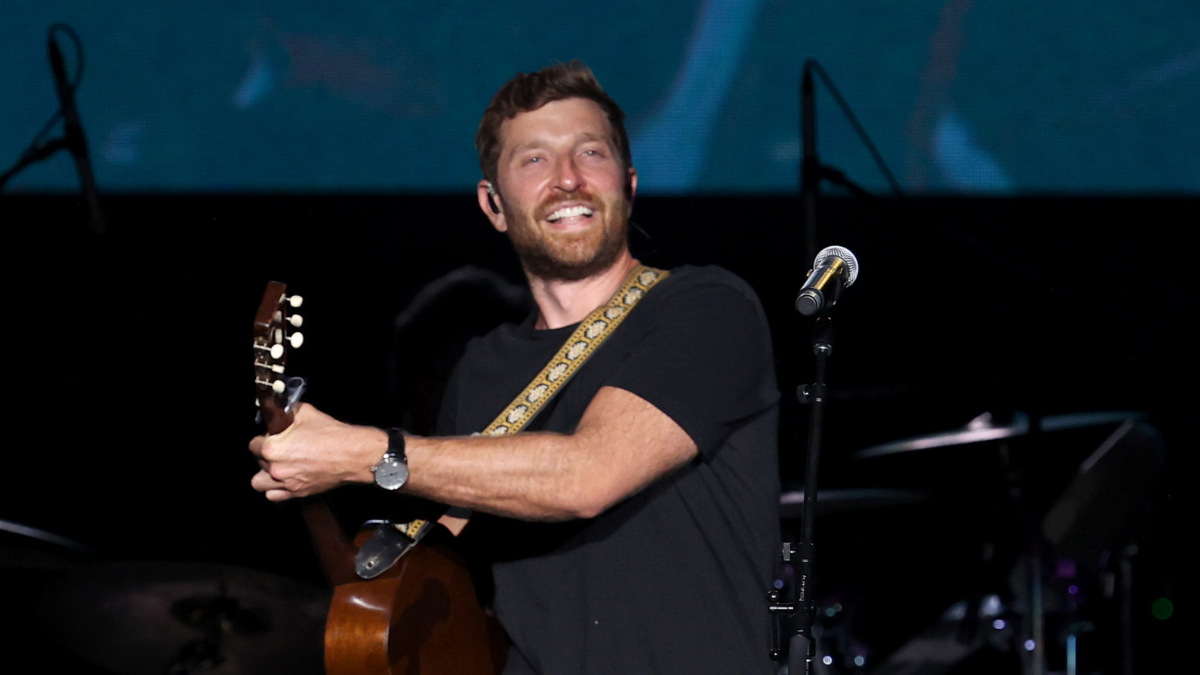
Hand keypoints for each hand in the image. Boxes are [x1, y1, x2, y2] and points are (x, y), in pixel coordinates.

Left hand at [248, 403, 385, 501]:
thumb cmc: (332, 435)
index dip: (263, 438)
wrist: (353, 455)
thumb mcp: (306, 412)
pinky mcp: (297, 493)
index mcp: (273, 448)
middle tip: (282, 447)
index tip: (273, 435)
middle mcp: (275, 468)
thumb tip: (280, 411)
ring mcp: (286, 483)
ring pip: (259, 482)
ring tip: (277, 466)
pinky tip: (284, 480)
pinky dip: (275, 489)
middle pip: (258, 461)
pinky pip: (273, 496)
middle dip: (267, 454)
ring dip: (265, 474)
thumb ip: (287, 412)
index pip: (253, 444)